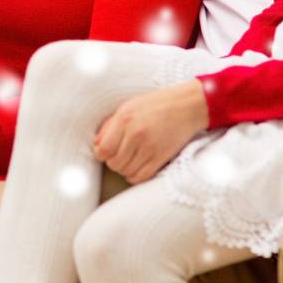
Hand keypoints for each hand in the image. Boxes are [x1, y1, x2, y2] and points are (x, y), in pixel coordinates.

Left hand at [93, 80, 207, 183]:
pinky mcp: (162, 157)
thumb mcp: (127, 107)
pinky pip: (142, 177)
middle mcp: (136, 134)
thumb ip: (109, 125)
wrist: (186, 106)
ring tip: (128, 160)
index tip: (104, 152)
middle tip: (118, 155)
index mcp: (125, 119)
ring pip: (127, 171)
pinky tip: (135, 169)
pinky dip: (135, 177)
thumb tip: (96, 145)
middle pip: (114, 163)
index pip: (103, 149)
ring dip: (124, 169)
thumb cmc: (154, 105)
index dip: (101, 154)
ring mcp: (150, 147)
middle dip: (113, 162)